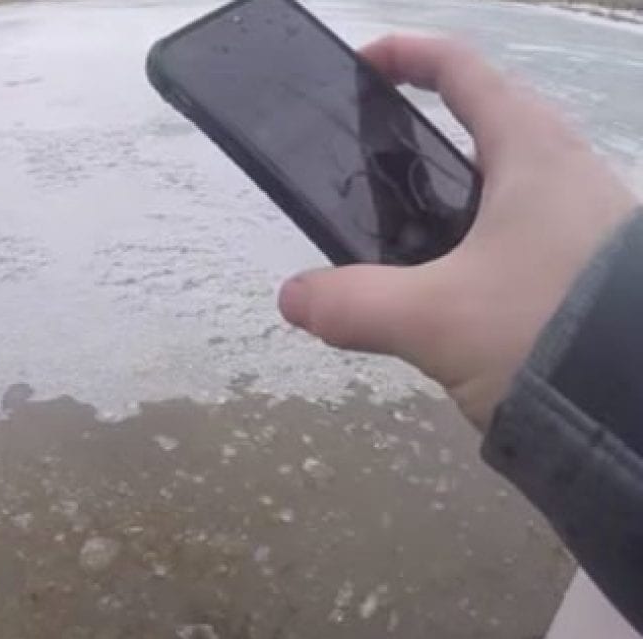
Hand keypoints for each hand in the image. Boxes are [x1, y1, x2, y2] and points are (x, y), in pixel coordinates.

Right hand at [279, 35, 638, 426]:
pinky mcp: (597, 269)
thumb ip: (353, 304)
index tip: (361, 67)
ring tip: (406, 236)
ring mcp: (589, 221)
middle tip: (374, 164)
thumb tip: (296, 298)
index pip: (462, 71)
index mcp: (531, 152)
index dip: (406, 56)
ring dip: (458, 193)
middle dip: (429, 132)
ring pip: (511, 183)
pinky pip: (528, 231)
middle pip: (490, 122)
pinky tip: (456, 288)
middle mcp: (568, 172)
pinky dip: (483, 240)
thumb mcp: (432, 319)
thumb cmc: (544, 327)